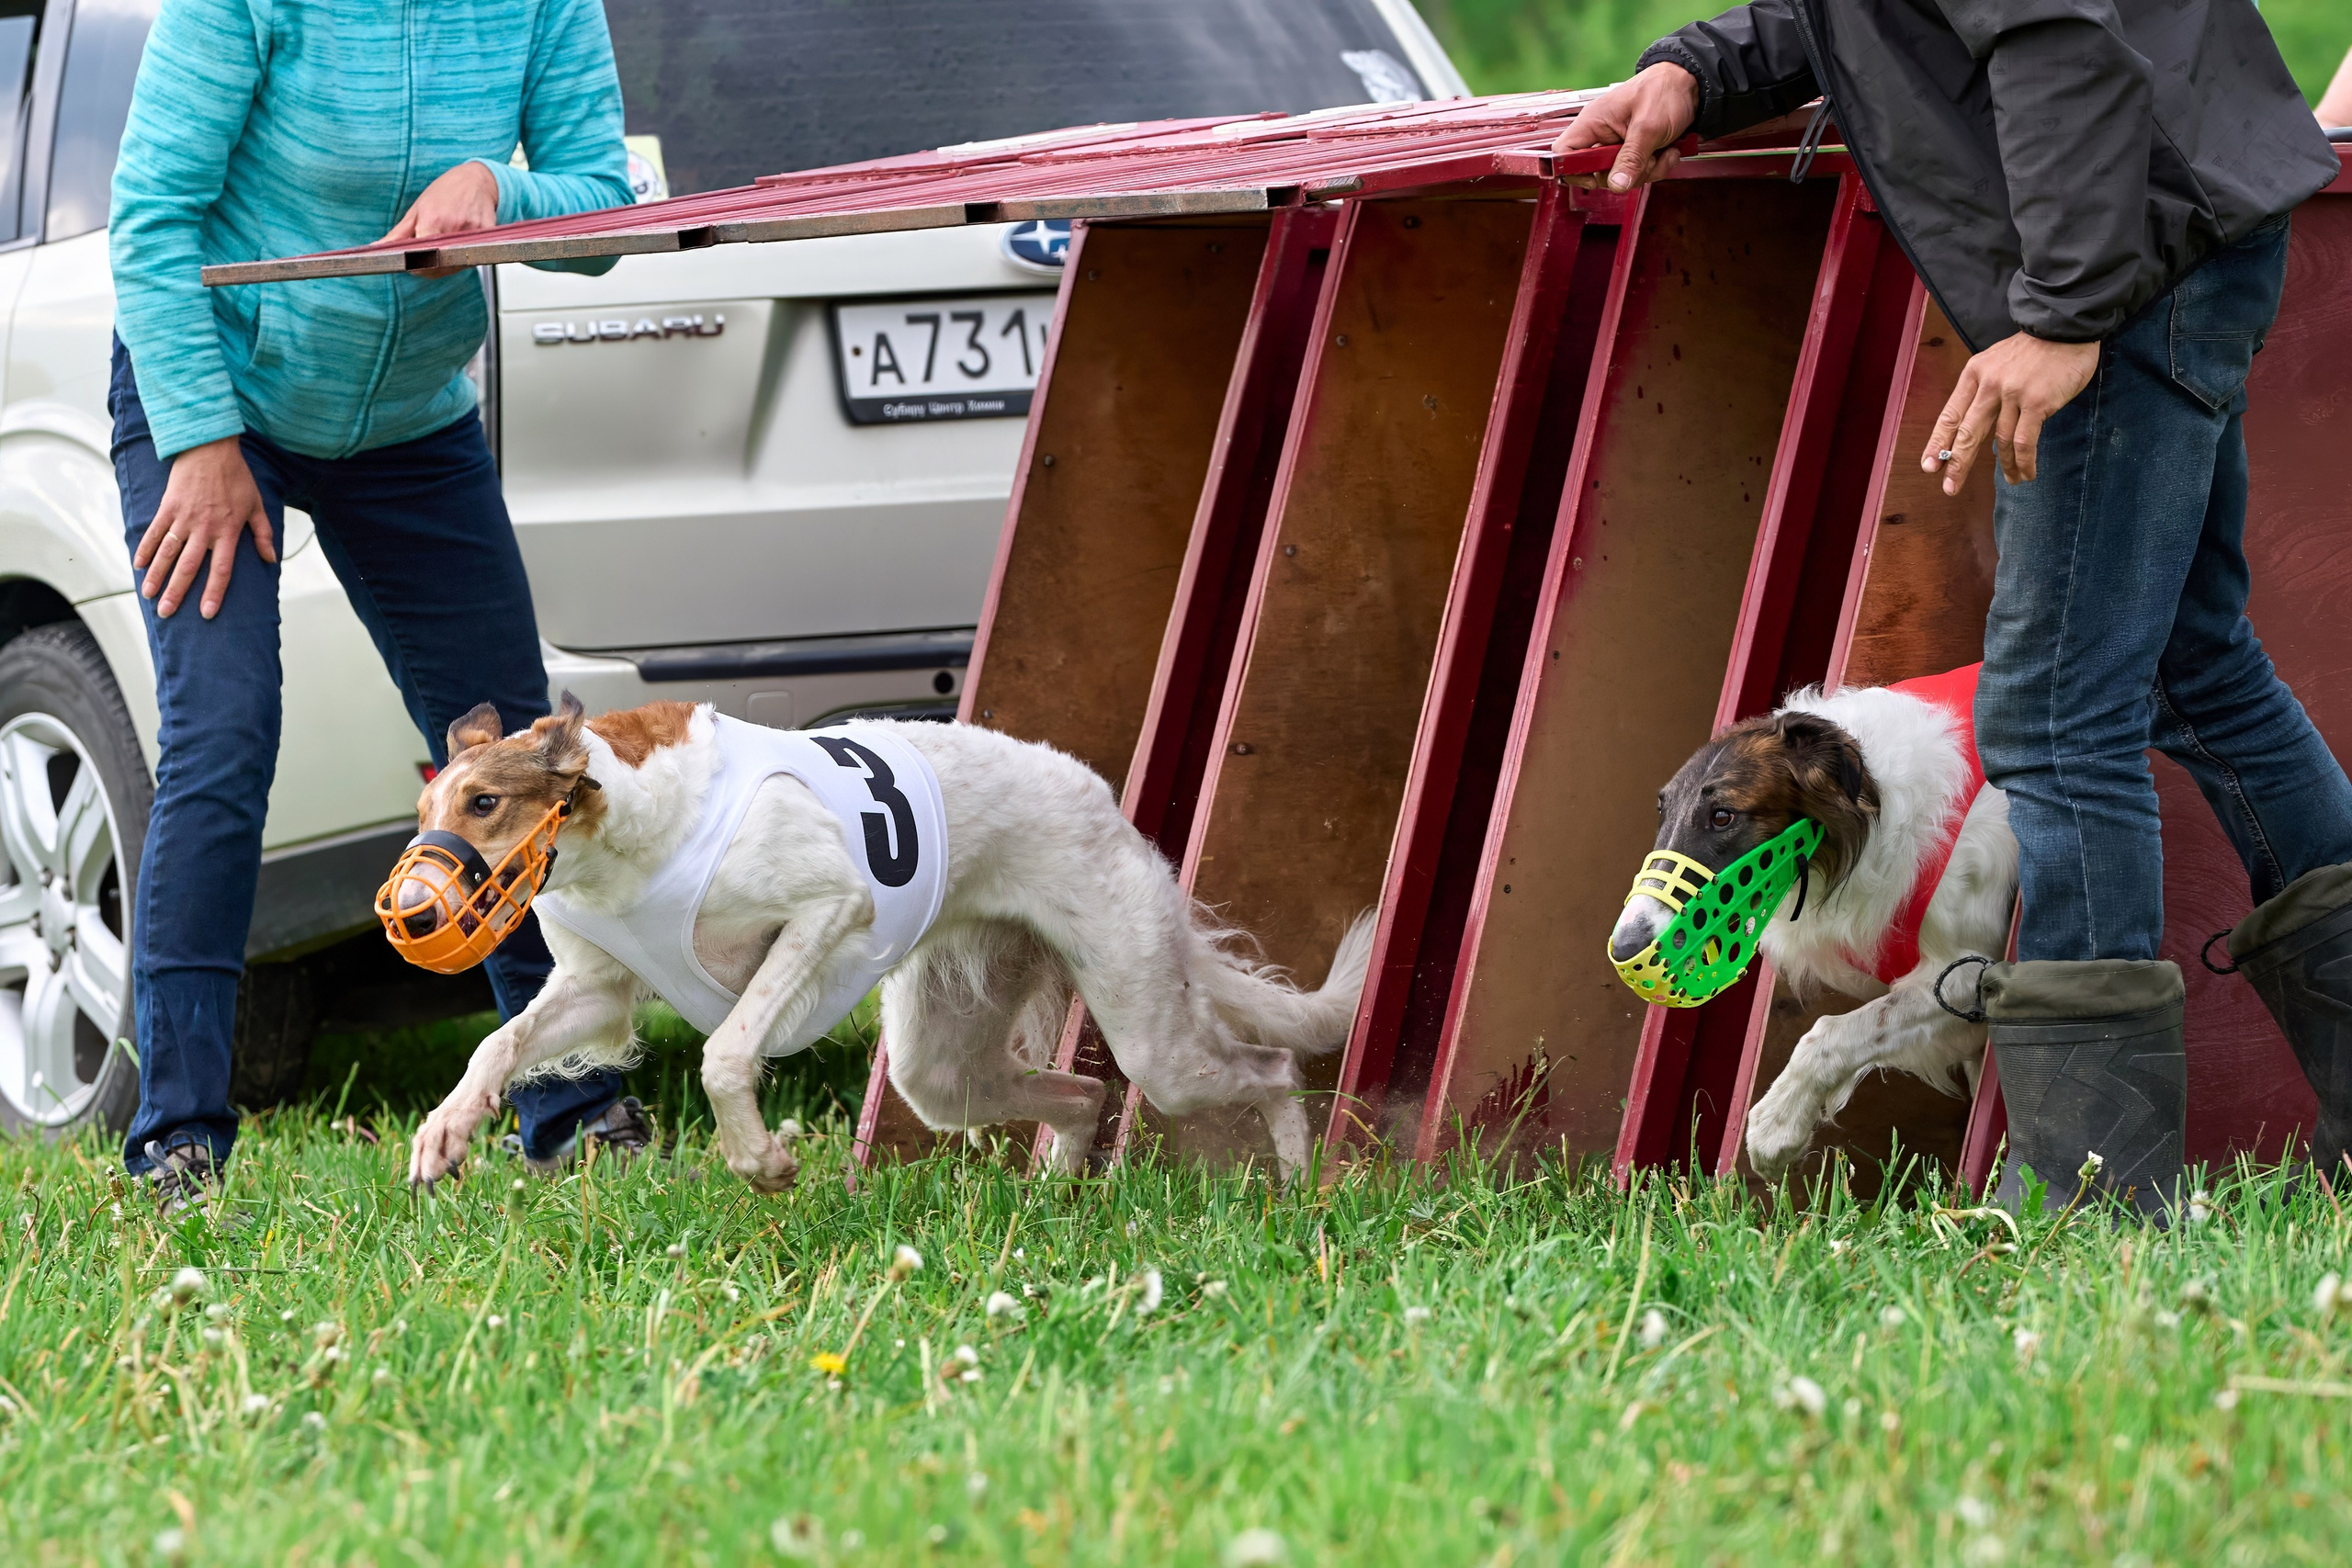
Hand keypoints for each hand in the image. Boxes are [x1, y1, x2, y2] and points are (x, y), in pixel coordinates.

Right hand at [133, 437, 273, 619]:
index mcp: (228, 531)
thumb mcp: (257, 505)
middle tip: (167, 612)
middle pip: (188, 567)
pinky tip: (139, 566)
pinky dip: (145, 549)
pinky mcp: (167, 507)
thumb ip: (263, 534)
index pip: (221, 569)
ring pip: (167, 553)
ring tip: (149, 596)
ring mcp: (183, 518)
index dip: (214, 593)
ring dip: (157, 576)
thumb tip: (270, 559)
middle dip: (177, 592)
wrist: (210, 448)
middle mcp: (204, 529)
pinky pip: (154, 532)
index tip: (207, 613)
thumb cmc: (236, 477)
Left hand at [379, 160, 499, 278]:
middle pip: (440, 265)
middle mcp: (453, 226)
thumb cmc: (446, 192)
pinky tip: (458, 246)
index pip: (422, 256)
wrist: (476, 180)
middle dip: (430, 268)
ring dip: (445, 265)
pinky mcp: (486, 236)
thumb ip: (399, 233)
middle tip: (425, 260)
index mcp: (433, 219)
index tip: (412, 265)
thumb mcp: (417, 209)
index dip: (416, 265)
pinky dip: (461, 258)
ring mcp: (472, 231)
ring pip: (456, 265)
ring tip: (442, 249)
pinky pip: (471, 258)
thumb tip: (378, 248)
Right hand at [1552, 63, 1697, 191]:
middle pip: (1596, 172)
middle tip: (1647, 160)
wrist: (1691, 84)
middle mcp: (1601, 135)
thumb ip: (1631, 158)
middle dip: (1625, 174)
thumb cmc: (1665, 92)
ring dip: (1647, 171)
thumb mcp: (1648, 127)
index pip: (1563, 153)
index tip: (1598, 178)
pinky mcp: (1634, 152)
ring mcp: (1617, 145)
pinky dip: (1657, 167)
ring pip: (1621, 177)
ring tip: (1664, 151)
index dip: (1574, 171)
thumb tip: (1616, 186)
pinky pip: (1638, 173)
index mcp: (1593, 122)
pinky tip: (1669, 150)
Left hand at [1921, 332, 2099, 492]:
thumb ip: (1984, 390)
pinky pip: (2025, 442)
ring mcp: (2013, 394)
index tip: (1929, 466)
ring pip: (2000, 440)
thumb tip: (1972, 426)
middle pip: (1968, 433)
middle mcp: (1989, 385)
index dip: (1938, 443)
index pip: (1950, 415)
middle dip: (1958, 464)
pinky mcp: (2037, 403)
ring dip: (2005, 466)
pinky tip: (2026, 473)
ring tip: (2012, 480)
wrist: (2065, 328)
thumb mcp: (1996, 362)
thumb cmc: (2032, 350)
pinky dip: (2024, 461)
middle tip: (1950, 488)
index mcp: (1974, 374)